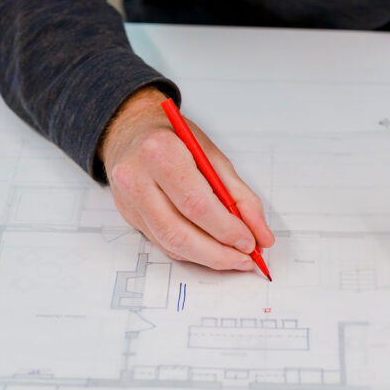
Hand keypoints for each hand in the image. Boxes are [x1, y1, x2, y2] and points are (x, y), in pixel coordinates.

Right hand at [99, 87, 275, 270]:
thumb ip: (240, 196)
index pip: (197, 204)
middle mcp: (137, 179)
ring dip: (207, 257)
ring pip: (170, 245)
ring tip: (233, 258)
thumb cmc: (174, 139)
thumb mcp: (212, 155)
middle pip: (180, 232)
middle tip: (245, 258)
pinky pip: (164, 244)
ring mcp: (129, 201)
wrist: (132, 131)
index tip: (250, 241)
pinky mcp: (129, 217)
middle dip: (218, 253)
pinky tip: (211, 248)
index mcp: (162, 153)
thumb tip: (260, 233)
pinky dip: (192, 251)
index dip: (226, 229)